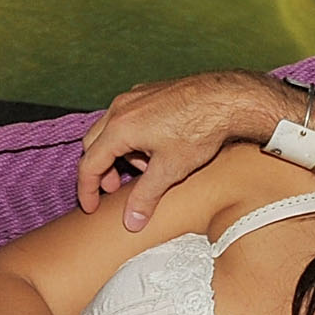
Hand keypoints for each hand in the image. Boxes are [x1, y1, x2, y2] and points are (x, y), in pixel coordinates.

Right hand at [75, 70, 295, 230]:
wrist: (227, 98)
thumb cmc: (200, 129)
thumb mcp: (170, 170)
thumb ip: (146, 197)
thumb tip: (131, 221)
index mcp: (119, 128)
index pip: (89, 165)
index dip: (87, 190)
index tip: (91, 207)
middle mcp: (120, 108)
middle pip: (94, 145)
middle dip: (102, 171)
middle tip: (116, 190)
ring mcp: (134, 97)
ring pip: (111, 130)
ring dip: (120, 154)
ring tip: (147, 169)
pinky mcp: (148, 92)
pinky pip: (127, 117)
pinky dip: (132, 137)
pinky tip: (156, 148)